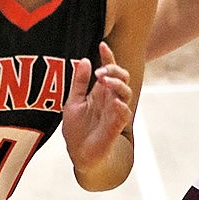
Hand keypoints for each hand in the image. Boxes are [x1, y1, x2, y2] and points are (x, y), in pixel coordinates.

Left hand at [61, 41, 132, 171]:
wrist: (79, 154)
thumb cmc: (77, 129)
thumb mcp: (73, 101)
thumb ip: (79, 82)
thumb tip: (84, 59)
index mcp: (100, 91)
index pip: (108, 69)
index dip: (107, 57)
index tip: (101, 45)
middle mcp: (110, 99)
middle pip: (121, 77)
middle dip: (114, 69)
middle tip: (100, 71)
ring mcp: (115, 112)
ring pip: (125, 92)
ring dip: (117, 83)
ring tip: (104, 80)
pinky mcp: (116, 127)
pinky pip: (124, 113)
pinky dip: (120, 105)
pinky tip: (114, 101)